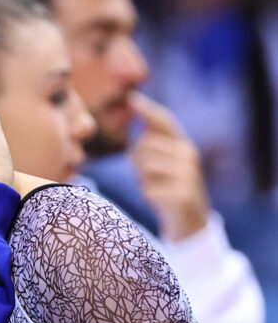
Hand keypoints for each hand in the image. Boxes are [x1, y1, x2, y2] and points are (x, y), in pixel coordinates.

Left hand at [129, 93, 208, 241]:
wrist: (191, 224)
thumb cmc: (170, 189)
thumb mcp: (166, 163)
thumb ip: (154, 141)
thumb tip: (134, 109)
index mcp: (184, 145)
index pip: (165, 121)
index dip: (148, 110)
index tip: (131, 99)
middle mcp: (189, 156)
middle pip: (143, 146)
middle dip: (136, 161)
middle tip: (149, 177)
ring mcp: (186, 175)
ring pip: (143, 166)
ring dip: (141, 179)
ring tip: (155, 187)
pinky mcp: (181, 195)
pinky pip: (147, 188)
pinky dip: (147, 196)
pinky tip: (159, 201)